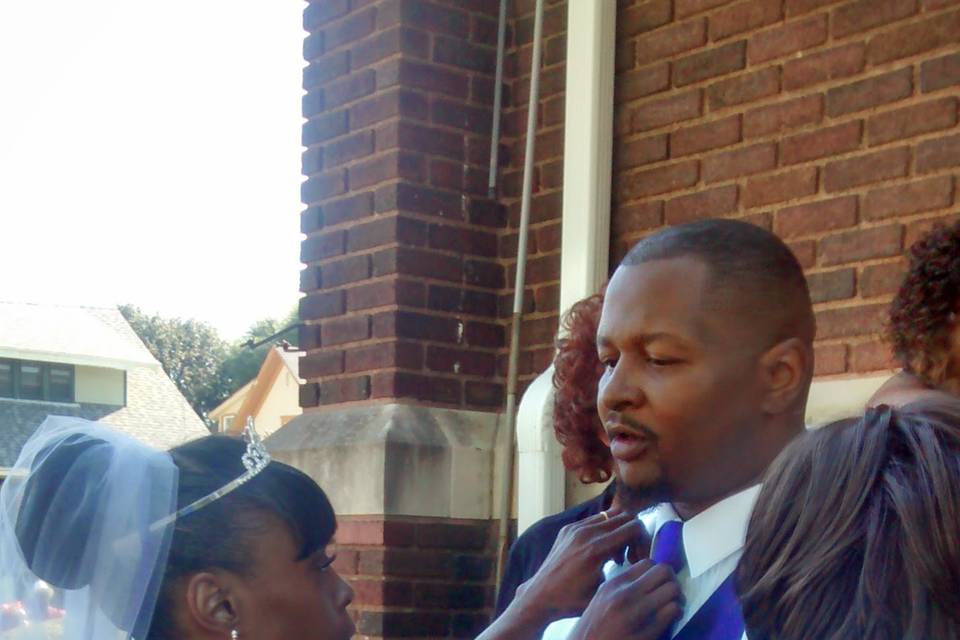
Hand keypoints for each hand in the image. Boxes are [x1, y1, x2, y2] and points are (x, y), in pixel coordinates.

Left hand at [513, 510, 650, 619]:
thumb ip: (625, 571)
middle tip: (630, 556)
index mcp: (597, 549)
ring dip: (618, 531)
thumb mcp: (604, 588)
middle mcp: (586, 533)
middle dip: (633, 534)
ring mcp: (575, 528)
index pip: (634, 527)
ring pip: (609, 516)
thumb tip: (642, 562)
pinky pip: (594, 520)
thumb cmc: (573, 600)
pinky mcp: (567, 529)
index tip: (638, 560)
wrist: (541, 596)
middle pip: (625, 517)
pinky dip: (604, 531)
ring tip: (615, 556)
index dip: (643, 542)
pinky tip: (601, 552)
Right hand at [569, 560, 682, 639]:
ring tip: (673, 607)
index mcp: (613, 584)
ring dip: (677, 597)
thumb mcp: (602, 599)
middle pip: (663, 571)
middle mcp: (624, 594)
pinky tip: (671, 620)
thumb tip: (649, 579)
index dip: (657, 572)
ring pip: (673, 589)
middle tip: (670, 593)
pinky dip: (677, 613)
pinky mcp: (647, 631)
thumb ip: (622, 587)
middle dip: (671, 580)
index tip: (659, 583)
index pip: (647, 563)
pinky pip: (673, 611)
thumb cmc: (595, 628)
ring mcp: (636, 612)